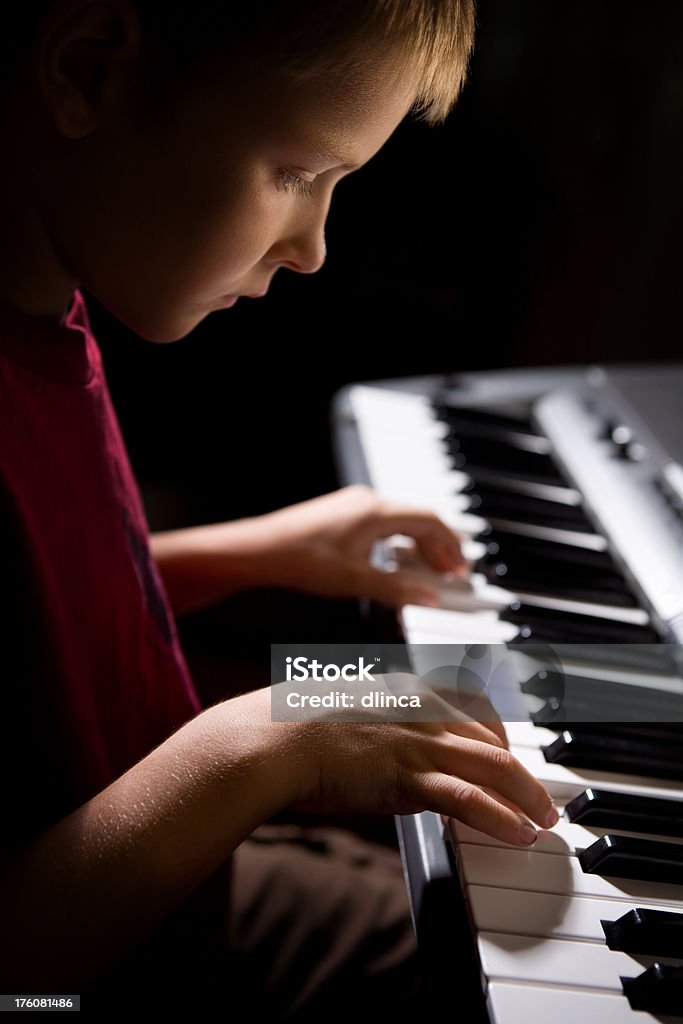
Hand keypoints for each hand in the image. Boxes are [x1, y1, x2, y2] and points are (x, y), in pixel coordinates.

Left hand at [261, 485, 466, 606]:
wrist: (259, 549)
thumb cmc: (302, 561)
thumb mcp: (355, 581)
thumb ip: (398, 589)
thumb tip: (433, 599)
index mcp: (377, 511)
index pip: (430, 520)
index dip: (451, 547)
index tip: (461, 570)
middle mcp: (368, 500)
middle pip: (418, 519)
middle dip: (438, 547)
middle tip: (451, 574)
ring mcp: (353, 504)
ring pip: (400, 520)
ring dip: (419, 544)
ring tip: (429, 570)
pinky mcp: (341, 512)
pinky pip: (382, 522)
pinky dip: (398, 540)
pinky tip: (397, 560)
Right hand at [279, 703, 555, 846]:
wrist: (270, 739)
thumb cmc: (290, 727)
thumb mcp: (339, 710)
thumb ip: (370, 722)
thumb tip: (377, 745)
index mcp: (405, 686)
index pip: (471, 704)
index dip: (498, 733)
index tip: (506, 754)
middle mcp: (420, 708)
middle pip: (490, 735)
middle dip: (522, 769)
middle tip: (539, 795)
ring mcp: (417, 741)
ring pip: (494, 765)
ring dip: (527, 796)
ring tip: (545, 819)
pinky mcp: (409, 776)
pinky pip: (470, 798)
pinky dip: (502, 818)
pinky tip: (520, 834)